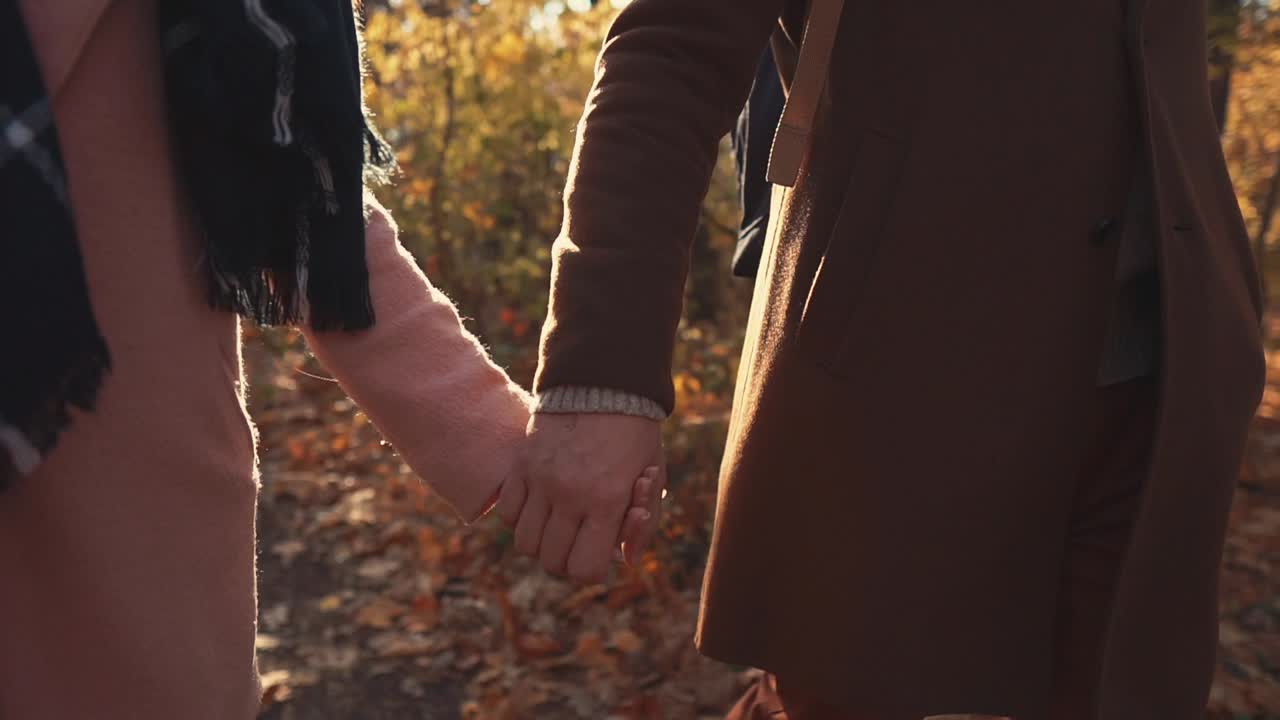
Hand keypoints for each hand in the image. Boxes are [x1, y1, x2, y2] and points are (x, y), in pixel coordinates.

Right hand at [496, 413, 664, 581]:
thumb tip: (625, 560)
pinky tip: (540, 504)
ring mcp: (540, 480)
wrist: (603, 383)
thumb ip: (643, 524)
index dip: (592, 568)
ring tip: (558, 523)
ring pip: (525, 543)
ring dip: (541, 542)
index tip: (599, 550)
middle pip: (552, 561)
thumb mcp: (652, 478)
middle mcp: (569, 495)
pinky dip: (521, 518)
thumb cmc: (635, 434)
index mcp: (606, 500)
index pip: (584, 569)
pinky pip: (508, 514)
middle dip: (567, 559)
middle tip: (579, 539)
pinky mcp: (521, 465)